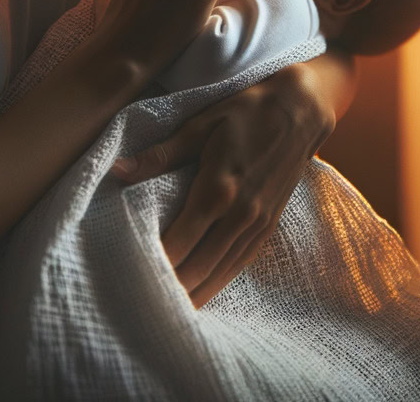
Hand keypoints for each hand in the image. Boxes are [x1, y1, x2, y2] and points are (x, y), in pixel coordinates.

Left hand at [110, 62, 337, 306]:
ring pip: (220, 272)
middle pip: (198, 266)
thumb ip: (160, 154)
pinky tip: (201, 292)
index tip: (130, 276)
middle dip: (170, 287)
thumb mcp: (200, 124)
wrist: (301, 110)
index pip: (178, 242)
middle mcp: (240, 214)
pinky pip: (240, 263)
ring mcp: (258, 223)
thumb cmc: (247, 111)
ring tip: (166, 310)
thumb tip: (118, 171)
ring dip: (194, 292)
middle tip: (141, 302)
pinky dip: (218, 282)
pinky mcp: (269, 225)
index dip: (154, 264)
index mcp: (218, 190)